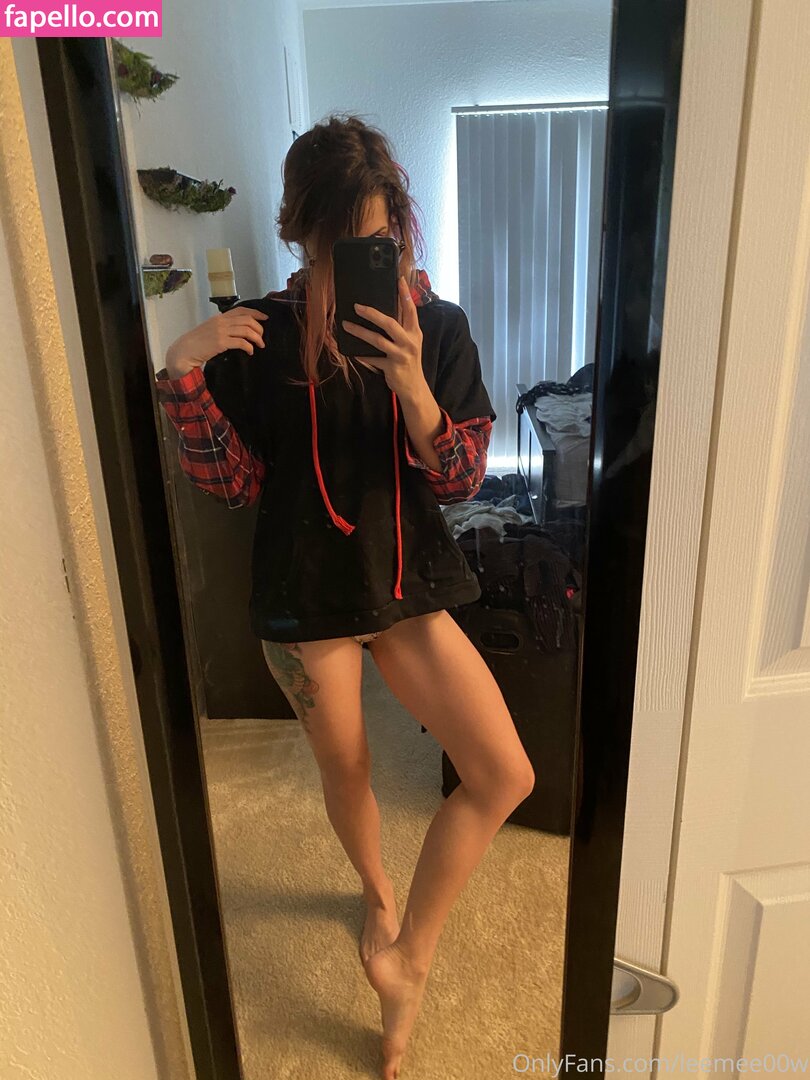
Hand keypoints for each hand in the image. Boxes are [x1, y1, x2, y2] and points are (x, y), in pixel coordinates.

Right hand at [165, 305, 268, 377]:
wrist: (185, 350)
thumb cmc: (198, 343)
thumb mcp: (211, 329)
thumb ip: (223, 327)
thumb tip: (239, 331)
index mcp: (220, 317)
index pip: (241, 310)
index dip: (255, 312)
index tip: (265, 317)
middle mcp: (221, 322)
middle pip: (247, 319)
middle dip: (259, 328)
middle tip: (262, 337)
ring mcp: (221, 331)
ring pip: (246, 330)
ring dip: (257, 338)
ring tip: (260, 345)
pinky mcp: (221, 342)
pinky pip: (241, 342)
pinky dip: (249, 347)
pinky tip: (250, 352)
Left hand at [341, 276, 424, 397]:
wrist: (414, 387)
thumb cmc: (408, 361)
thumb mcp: (410, 343)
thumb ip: (401, 328)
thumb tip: (381, 313)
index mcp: (415, 332)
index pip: (410, 309)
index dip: (405, 294)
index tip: (400, 279)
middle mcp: (409, 342)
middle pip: (389, 323)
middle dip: (372, 314)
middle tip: (357, 306)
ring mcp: (401, 355)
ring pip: (377, 340)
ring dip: (360, 332)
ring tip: (346, 325)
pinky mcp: (392, 368)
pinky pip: (373, 359)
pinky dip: (362, 355)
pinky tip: (352, 351)